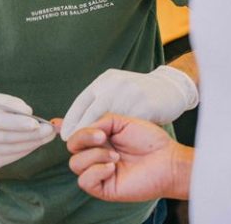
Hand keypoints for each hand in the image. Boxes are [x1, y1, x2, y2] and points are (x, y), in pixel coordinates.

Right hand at [0, 93, 55, 167]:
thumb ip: (13, 104)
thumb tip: (29, 114)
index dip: (17, 123)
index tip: (36, 123)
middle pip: (5, 138)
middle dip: (30, 135)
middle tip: (50, 130)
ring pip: (8, 150)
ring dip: (31, 144)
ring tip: (47, 137)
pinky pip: (7, 158)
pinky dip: (23, 151)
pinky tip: (35, 144)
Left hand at [60, 66, 197, 140]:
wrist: (170, 88)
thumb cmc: (138, 95)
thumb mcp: (113, 92)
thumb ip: (91, 107)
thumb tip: (60, 122)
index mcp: (105, 81)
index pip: (81, 103)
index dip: (71, 121)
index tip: (65, 137)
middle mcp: (115, 85)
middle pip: (90, 112)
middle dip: (81, 132)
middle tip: (75, 148)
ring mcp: (130, 94)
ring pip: (107, 121)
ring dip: (99, 139)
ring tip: (95, 150)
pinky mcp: (145, 105)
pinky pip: (127, 126)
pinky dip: (120, 139)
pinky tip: (117, 147)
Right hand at [67, 114, 190, 201]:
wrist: (166, 160)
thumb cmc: (149, 140)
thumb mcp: (122, 121)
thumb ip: (100, 121)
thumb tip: (84, 128)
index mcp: (100, 138)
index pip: (76, 134)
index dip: (63, 127)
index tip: (56, 122)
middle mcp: (96, 154)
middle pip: (71, 147)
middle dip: (83, 138)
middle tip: (102, 137)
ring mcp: (98, 172)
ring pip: (75, 163)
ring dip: (94, 155)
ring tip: (115, 155)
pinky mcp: (103, 188)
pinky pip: (84, 180)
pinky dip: (95, 171)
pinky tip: (112, 167)